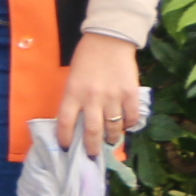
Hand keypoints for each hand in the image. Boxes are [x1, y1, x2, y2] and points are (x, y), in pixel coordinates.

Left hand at [59, 34, 146, 158]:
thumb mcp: (72, 78)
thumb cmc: (86, 59)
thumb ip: (74, 99)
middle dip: (91, 147)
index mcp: (72, 93)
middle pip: (91, 131)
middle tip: (91, 155)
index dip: (65, 138)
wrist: (109, 40)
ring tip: (110, 141)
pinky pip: (131, 117)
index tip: (66, 148)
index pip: (65, 122)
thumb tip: (77, 122)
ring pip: (113, 127)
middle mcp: (91, 98)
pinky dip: (129, 125)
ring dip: (112, 138)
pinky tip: (126, 126)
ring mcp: (112, 96)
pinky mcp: (130, 94)